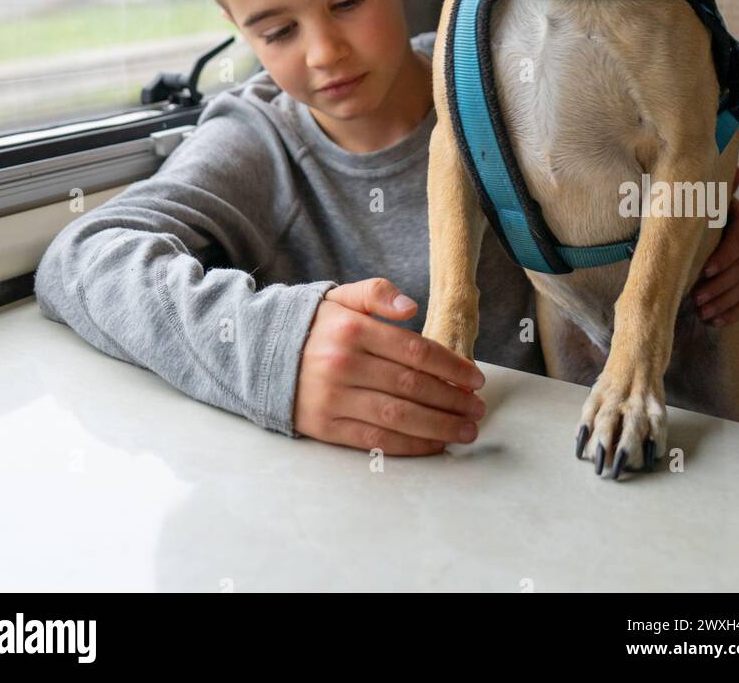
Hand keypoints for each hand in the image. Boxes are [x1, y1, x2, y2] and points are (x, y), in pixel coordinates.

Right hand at [293, 276, 486, 454]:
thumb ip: (377, 293)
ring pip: (398, 417)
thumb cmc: (315, 327)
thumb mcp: (341, 297)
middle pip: (412, 386)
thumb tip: (411, 307)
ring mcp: (334, 397)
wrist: (260, 353)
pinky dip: (410, 446)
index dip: (451, 367)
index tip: (475, 379)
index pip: (415, 351)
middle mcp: (344, 363)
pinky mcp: (326, 426)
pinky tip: (434, 445)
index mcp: (353, 329)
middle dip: (452, 400)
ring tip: (466, 431)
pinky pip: (376, 441)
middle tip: (477, 409)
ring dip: (439, 427)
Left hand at [691, 167, 738, 325]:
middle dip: (720, 285)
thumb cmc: (696, 215)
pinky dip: (731, 313)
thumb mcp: (699, 201)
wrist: (704, 233)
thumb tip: (730, 167)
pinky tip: (714, 321)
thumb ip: (708, 189)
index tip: (706, 269)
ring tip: (700, 311)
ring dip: (723, 302)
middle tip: (697, 297)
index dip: (726, 255)